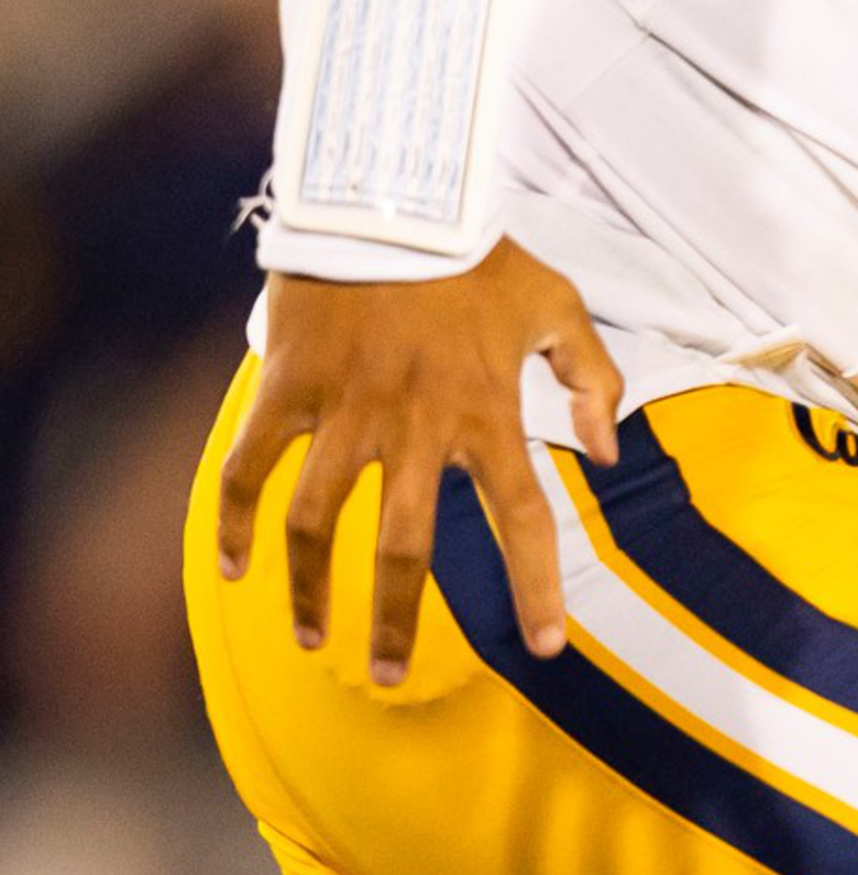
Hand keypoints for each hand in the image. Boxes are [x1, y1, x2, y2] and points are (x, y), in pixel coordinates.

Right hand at [214, 239, 624, 685]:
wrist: (396, 198)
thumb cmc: (480, 256)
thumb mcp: (560, 306)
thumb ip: (594, 379)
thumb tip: (606, 452)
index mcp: (490, 413)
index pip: (525, 518)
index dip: (537, 588)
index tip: (544, 648)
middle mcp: (420, 425)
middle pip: (405, 548)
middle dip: (396, 621)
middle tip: (387, 676)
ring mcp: (348, 410)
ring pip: (317, 524)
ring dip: (308, 589)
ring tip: (311, 638)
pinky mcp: (290, 389)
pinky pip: (252, 470)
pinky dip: (236, 522)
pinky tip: (234, 569)